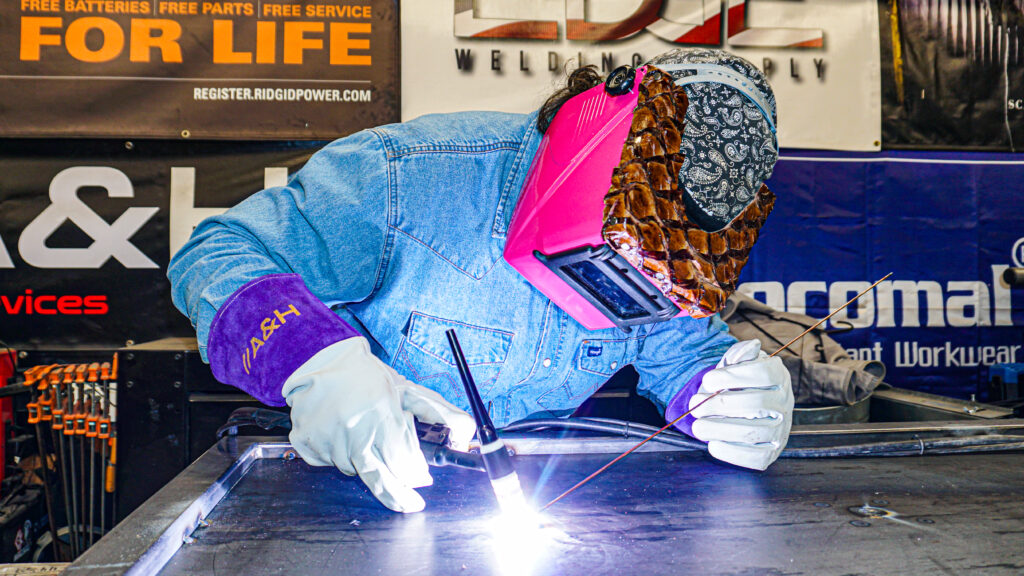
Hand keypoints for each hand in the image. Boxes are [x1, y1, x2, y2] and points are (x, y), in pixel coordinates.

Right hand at [283, 337, 474, 511]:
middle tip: (411, 502)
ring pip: (355, 471)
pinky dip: (341, 456)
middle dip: (399, 496)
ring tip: (365, 435)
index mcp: (383, 417)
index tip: (422, 477)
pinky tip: (343, 435)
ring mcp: (327, 441)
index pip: (404, 464)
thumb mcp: (410, 391)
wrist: (321, 363)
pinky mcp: (307, 445)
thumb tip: (466, 435)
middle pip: (381, 481)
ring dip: (366, 462)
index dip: (416, 474)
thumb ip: (443, 414)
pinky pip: (330, 464)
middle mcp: (354, 432)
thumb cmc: (369, 377)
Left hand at [689, 340, 793, 470]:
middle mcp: (784, 402)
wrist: (739, 407)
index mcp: (777, 375)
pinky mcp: (771, 452)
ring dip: (720, 429)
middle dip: (720, 404)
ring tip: (698, 426)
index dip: (733, 377)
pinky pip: (757, 458)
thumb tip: (751, 347)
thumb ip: (739, 354)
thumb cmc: (735, 383)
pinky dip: (732, 453)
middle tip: (695, 404)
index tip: (708, 380)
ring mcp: (780, 429)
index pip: (763, 373)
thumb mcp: (735, 364)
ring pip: (756, 432)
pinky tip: (713, 444)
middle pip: (758, 403)